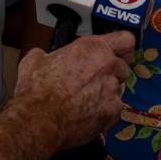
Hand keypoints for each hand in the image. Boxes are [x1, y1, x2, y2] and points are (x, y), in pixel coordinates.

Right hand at [12, 31, 134, 149]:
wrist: (38, 120)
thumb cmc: (37, 91)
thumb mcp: (35, 60)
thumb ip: (47, 55)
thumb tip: (44, 57)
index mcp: (91, 48)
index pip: (125, 39)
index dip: (123, 48)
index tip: (120, 53)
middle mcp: (107, 66)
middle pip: (124, 67)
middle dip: (112, 74)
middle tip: (96, 81)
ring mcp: (112, 89)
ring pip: (119, 90)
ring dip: (107, 94)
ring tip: (87, 101)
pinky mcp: (112, 112)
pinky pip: (114, 110)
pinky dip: (104, 113)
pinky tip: (87, 114)